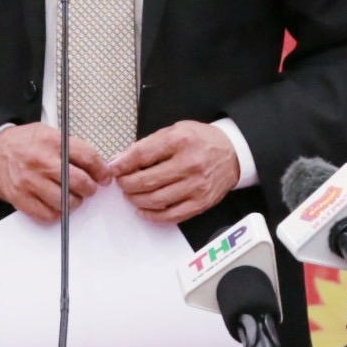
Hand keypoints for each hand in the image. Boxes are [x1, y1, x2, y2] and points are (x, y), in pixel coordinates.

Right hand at [0, 123, 108, 221]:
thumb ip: (70, 146)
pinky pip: (48, 214)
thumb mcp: (46, 133)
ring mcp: (31, 181)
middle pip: (80, 182)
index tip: (104, 177)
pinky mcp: (21, 198)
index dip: (101, 170)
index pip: (88, 157)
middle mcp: (42, 161)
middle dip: (90, 188)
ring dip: (74, 202)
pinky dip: (56, 213)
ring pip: (66, 201)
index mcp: (52, 141)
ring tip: (71, 197)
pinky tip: (56, 205)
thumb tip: (95, 164)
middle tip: (88, 188)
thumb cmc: (21, 143)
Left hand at [106, 121, 239, 223]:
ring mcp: (196, 186)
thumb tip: (121, 159)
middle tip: (121, 183)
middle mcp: (189, 164)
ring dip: (137, 200)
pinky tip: (143, 210)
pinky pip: (172, 215)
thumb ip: (148, 144)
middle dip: (127, 184)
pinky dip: (153, 215)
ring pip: (156, 200)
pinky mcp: (200, 203)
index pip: (143, 154)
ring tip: (131, 195)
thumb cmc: (202, 140)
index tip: (113, 169)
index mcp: (180, 141)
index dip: (123, 164)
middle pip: (147, 180)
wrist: (232, 153)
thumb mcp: (175, 130)